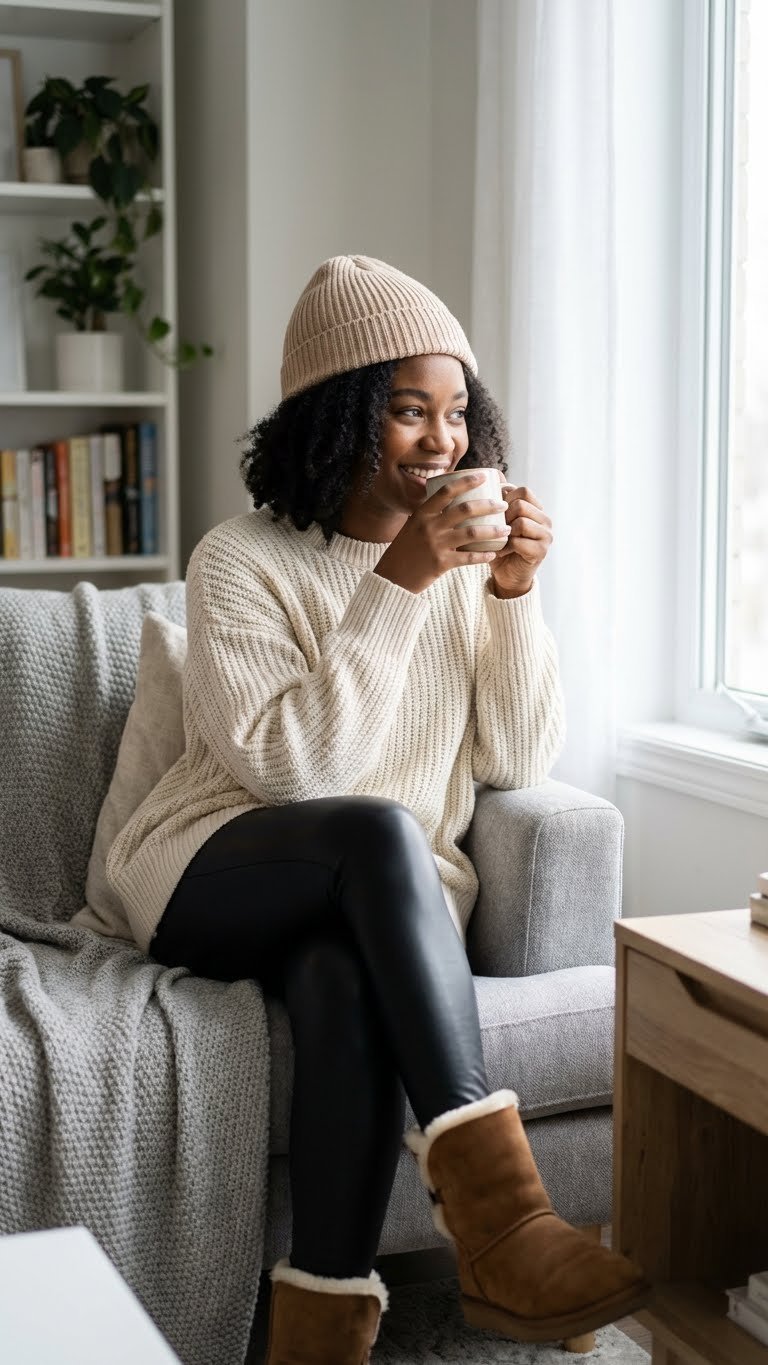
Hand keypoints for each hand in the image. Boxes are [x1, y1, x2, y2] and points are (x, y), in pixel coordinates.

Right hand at [374, 472, 509, 594]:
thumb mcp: (413, 526)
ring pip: (472, 533)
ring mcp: (436, 545)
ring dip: (493, 531)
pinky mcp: (441, 564)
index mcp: (422, 514)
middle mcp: (429, 526)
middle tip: (503, 505)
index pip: (446, 491)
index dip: (466, 482)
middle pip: (465, 510)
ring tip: (506, 529)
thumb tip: (451, 500)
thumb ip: (430, 514)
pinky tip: (493, 554)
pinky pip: (468, 558)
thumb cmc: (405, 550)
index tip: (484, 477)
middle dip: (489, 505)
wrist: (392, 578)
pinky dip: (483, 555)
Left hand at [489, 485, 552, 596]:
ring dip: (504, 532)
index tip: (493, 511)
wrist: (506, 575)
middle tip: (495, 528)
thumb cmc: (499, 545)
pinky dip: (505, 547)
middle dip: (504, 515)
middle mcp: (545, 520)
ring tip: (498, 540)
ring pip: (522, 521)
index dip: (505, 497)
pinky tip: (500, 553)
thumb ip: (498, 501)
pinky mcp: (542, 551)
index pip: (523, 490)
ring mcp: (546, 535)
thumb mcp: (497, 520)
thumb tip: (493, 474)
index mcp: (536, 509)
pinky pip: (520, 541)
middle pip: (522, 503)